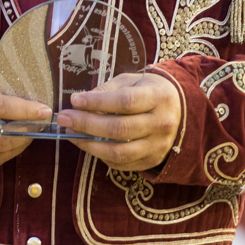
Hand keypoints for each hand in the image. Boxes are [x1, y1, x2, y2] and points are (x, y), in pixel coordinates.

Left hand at [55, 71, 180, 171]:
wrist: (179, 110)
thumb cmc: (149, 91)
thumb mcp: (132, 81)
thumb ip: (109, 90)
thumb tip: (80, 102)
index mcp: (159, 98)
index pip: (125, 102)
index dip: (98, 102)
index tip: (75, 100)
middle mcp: (161, 124)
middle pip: (120, 128)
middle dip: (87, 124)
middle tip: (64, 117)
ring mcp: (157, 146)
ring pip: (119, 151)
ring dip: (89, 145)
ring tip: (71, 133)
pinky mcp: (151, 161)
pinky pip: (121, 164)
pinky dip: (100, 155)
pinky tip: (88, 144)